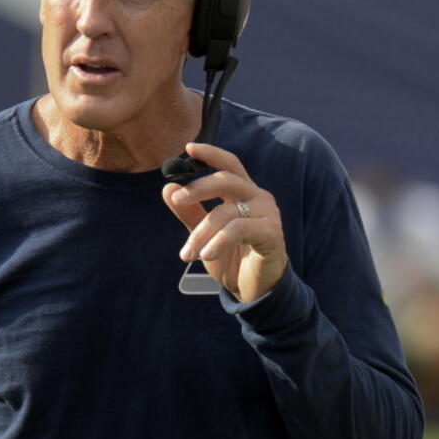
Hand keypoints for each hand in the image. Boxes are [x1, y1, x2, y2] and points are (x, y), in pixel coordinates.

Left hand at [162, 142, 288, 302]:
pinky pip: (239, 230)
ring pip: (226, 212)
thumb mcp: (204, 235)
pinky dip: (219, 241)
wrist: (254, 291)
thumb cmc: (232, 259)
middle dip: (198, 188)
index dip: (211, 154)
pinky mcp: (272, 234)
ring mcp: (268, 215)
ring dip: (201, 233)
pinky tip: (206, 255)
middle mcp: (258, 198)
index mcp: (243, 193)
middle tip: (177, 199)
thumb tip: (167, 190)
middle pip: (227, 180)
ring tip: (188, 254)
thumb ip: (189, 213)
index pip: (229, 165)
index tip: (189, 147)